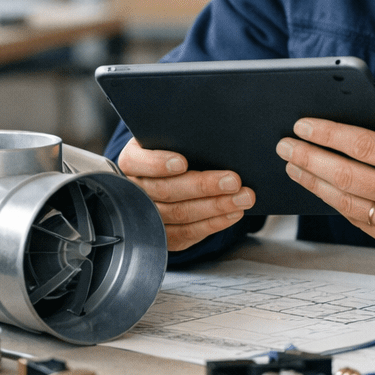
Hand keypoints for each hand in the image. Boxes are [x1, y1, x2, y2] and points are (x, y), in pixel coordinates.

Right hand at [117, 137, 254, 250]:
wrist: (168, 174)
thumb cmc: (172, 151)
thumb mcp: (170, 138)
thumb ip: (181, 138)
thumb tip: (212, 138)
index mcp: (131, 161)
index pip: (138, 162)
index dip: (158, 163)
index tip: (182, 162)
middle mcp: (135, 190)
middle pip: (166, 190)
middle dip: (202, 186)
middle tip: (232, 180)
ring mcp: (147, 216)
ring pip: (180, 214)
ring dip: (216, 206)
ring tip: (242, 198)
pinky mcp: (163, 236)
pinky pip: (188, 233)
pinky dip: (214, 223)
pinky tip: (233, 213)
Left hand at [274, 99, 374, 257]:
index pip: (364, 146)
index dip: (329, 135)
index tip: (304, 125)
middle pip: (346, 176)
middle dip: (309, 158)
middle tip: (285, 146)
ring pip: (346, 202)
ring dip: (314, 183)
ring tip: (292, 166)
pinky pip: (358, 220)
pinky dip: (335, 203)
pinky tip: (319, 188)